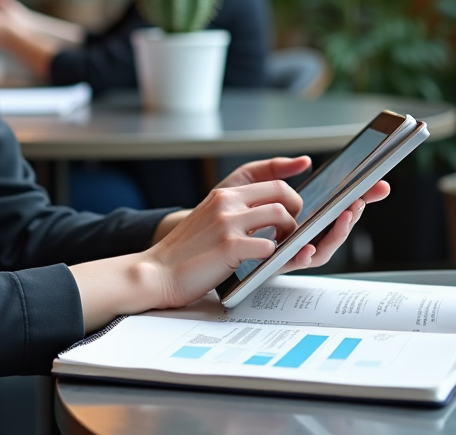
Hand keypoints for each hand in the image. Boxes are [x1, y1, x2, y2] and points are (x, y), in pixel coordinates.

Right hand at [144, 180, 302, 309]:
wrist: (158, 272)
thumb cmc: (184, 253)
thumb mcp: (208, 219)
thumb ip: (232, 212)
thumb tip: (267, 216)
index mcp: (223, 195)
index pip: (272, 183)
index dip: (291, 198)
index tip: (293, 214)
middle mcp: (226, 203)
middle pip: (282, 193)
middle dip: (297, 212)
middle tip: (293, 230)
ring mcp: (228, 223)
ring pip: (280, 215)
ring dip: (290, 233)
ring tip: (283, 247)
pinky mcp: (229, 246)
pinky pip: (269, 246)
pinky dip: (274, 255)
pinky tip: (265, 262)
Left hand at [217, 155, 389, 272]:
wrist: (191, 239)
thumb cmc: (219, 212)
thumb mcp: (244, 182)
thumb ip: (273, 170)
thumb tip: (304, 161)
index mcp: (294, 215)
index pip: (333, 206)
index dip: (358, 196)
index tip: (378, 184)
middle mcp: (296, 236)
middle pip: (333, 228)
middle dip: (353, 214)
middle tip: (362, 200)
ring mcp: (285, 252)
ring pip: (321, 248)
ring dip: (337, 233)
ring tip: (345, 216)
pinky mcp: (270, 265)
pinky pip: (292, 262)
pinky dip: (305, 255)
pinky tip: (309, 246)